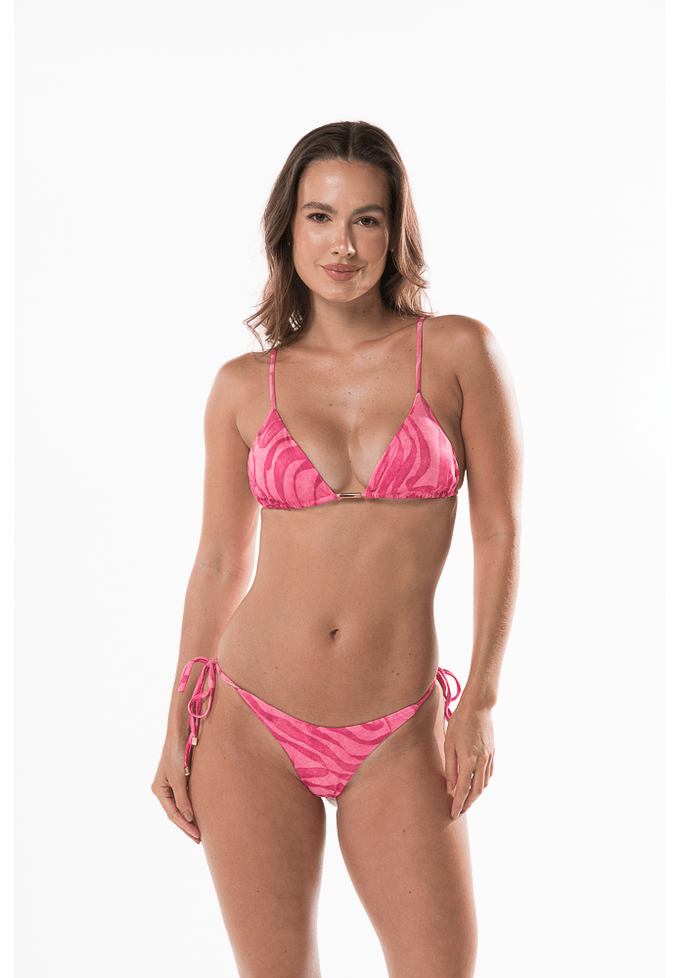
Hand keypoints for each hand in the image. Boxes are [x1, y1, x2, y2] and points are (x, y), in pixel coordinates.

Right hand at [151, 740, 200, 842]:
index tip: (197, 835)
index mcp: (159, 790)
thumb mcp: (178, 778)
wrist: (179, 734)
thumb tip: (188, 817)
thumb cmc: (176, 754)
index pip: (173, 814)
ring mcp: (169, 786)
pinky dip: (189, 808)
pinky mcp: (177, 781)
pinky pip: (183, 799)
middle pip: (175, 814)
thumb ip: (183, 798)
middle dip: (186, 826)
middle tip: (199, 840)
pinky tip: (196, 815)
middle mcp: (162, 790)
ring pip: (179, 808)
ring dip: (188, 820)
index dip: (185, 826)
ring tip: (199, 832)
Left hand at [444, 703, 494, 818]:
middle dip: (468, 804)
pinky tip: (477, 784)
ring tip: (466, 800)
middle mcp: (482, 761)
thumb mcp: (449, 743)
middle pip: (476, 791)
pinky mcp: (493, 753)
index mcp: (468, 760)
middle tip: (460, 811)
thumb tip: (450, 786)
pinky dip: (483, 783)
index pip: (463, 789)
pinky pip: (489, 774)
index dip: (458, 804)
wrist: (478, 707)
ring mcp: (489, 757)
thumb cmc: (459, 723)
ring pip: (484, 784)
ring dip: (476, 795)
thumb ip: (450, 767)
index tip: (453, 814)